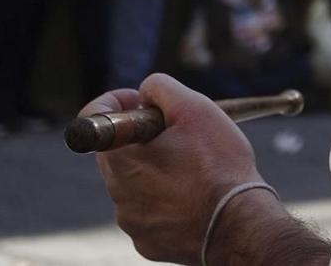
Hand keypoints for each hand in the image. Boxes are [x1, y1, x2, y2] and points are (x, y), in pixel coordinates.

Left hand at [85, 74, 263, 264]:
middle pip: (120, 152)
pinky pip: (151, 212)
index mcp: (119, 156)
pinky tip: (197, 197)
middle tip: (184, 137)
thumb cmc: (218, 163)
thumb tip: (146, 90)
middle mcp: (116, 191)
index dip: (118, 103)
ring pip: (136, 184)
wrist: (238, 221)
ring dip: (158, 171)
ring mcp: (131, 220)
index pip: (92, 119)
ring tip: (198, 170)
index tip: (144, 103)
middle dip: (146, 140)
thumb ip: (161, 88)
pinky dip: (168, 202)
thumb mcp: (195, 108)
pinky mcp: (147, 242)